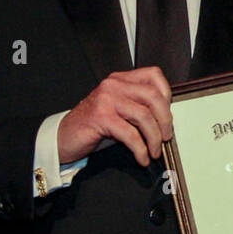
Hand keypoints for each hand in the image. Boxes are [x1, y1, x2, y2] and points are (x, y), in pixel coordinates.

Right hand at [57, 67, 171, 165]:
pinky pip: (130, 134)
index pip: (153, 75)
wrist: (65, 136)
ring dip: (154, 138)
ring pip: (144, 116)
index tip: (168, 115)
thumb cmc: (94, 126)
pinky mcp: (101, 117)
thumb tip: (166, 120)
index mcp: (120, 80)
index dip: (167, 94)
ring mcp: (106, 99)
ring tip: (154, 151)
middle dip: (165, 120)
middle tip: (166, 137)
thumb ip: (138, 106)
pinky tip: (142, 158)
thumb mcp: (119, 110)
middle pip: (153, 96)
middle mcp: (114, 85)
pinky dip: (140, 149)